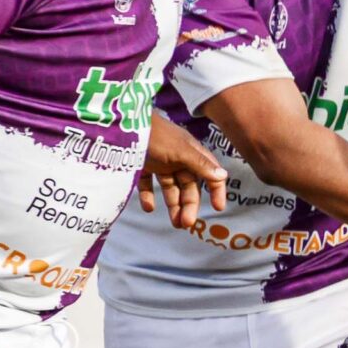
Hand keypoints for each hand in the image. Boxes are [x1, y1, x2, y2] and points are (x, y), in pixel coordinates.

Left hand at [141, 116, 227, 230]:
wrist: (124, 122)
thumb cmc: (156, 135)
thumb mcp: (181, 151)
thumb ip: (200, 165)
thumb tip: (223, 176)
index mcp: (193, 154)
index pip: (210, 174)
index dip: (216, 190)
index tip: (217, 208)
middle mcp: (179, 160)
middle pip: (189, 187)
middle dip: (189, 205)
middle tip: (185, 224)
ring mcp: (161, 163)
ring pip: (171, 189)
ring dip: (173, 206)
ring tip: (174, 223)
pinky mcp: (143, 166)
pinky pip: (148, 185)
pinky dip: (149, 197)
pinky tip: (148, 208)